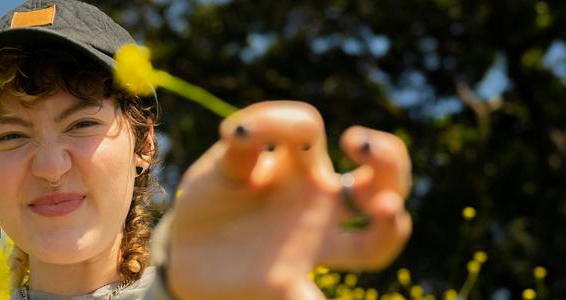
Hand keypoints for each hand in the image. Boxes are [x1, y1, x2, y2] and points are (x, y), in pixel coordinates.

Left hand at [166, 101, 411, 298]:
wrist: (184, 248)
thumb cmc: (213, 199)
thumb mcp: (219, 166)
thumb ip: (239, 147)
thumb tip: (241, 132)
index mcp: (299, 165)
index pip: (308, 128)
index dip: (279, 123)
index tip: (237, 135)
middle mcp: (318, 203)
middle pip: (383, 180)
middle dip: (389, 158)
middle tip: (356, 142)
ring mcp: (311, 245)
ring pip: (374, 245)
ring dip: (390, 228)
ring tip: (387, 209)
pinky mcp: (286, 283)